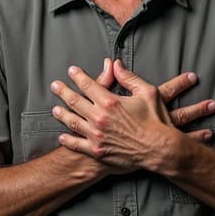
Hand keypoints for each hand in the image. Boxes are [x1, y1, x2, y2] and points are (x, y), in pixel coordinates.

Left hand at [50, 59, 214, 169]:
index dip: (78, 76)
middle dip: (63, 91)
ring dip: (62, 114)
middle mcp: (99, 118)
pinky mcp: (98, 151)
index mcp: (110, 102)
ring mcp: (97, 136)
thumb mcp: (147, 92)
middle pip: (75, 101)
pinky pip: (77, 144)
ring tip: (54, 109)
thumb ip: (128, 77)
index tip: (71, 70)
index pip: (88, 85)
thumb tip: (115, 64)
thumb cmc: (156, 120)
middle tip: (54, 85)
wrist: (161, 150)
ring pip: (72, 122)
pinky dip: (68, 140)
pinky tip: (61, 136)